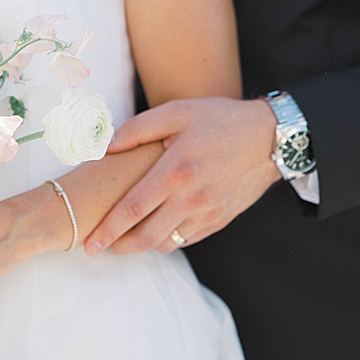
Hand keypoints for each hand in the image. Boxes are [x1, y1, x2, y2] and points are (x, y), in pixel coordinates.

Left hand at [85, 97, 280, 254]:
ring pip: (166, 244)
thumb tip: (105, 146)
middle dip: (119, 247)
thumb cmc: (219, 119)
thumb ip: (138, 129)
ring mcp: (207, 212)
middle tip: (101, 246)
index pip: (132, 210)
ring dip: (142, 244)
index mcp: (175, 172)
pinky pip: (186, 240)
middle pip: (146, 237)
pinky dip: (167, 240)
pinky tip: (158, 227)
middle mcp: (191, 198)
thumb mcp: (177, 112)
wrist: (269, 137)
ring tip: (126, 236)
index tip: (89, 243)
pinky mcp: (219, 219)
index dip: (108, 230)